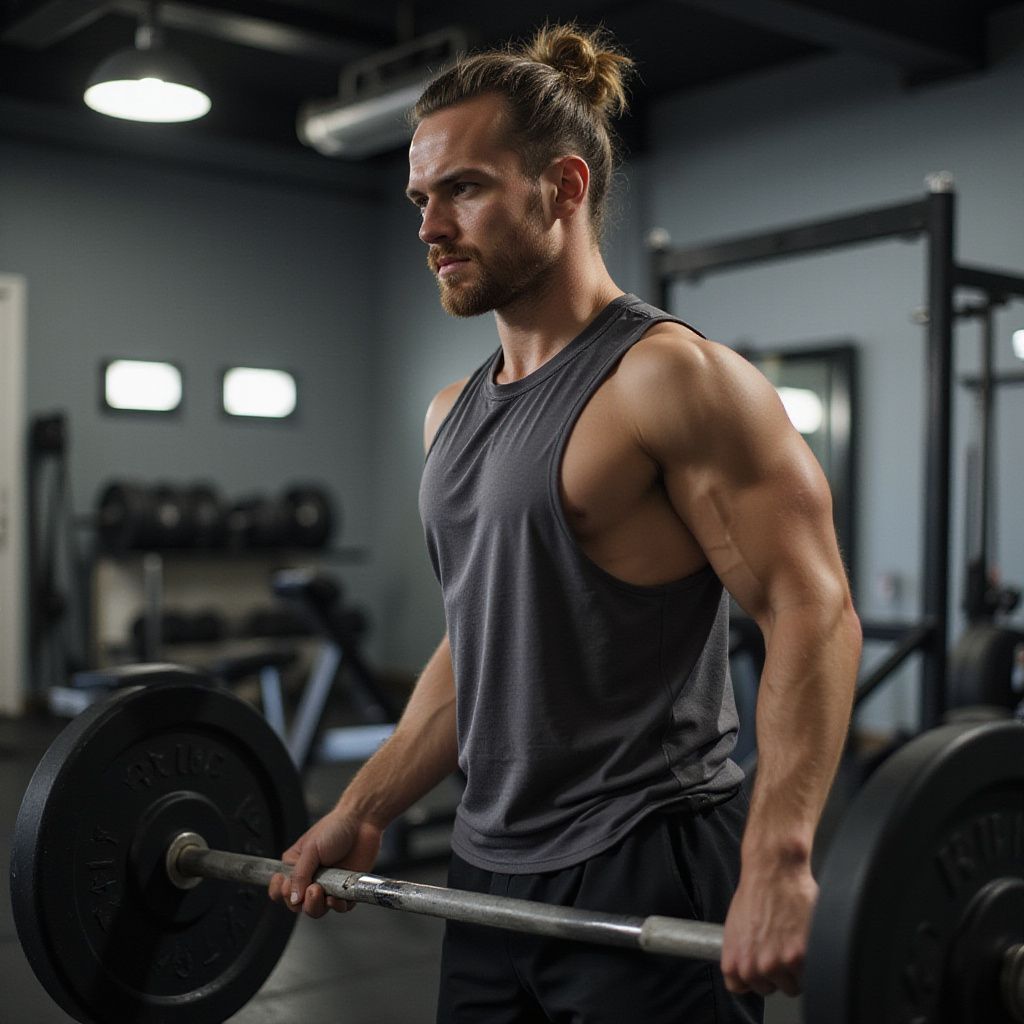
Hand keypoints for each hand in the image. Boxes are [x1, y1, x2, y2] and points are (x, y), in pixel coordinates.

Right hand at [267, 809, 382, 917]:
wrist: (362, 822)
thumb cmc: (335, 828)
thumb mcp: (311, 848)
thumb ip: (300, 874)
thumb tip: (293, 898)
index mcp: (296, 867)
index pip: (280, 891)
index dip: (282, 894)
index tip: (287, 887)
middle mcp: (310, 879)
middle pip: (298, 906)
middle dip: (302, 903)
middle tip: (312, 888)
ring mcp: (328, 886)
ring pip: (317, 910)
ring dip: (317, 906)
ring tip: (322, 891)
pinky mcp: (345, 890)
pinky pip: (340, 908)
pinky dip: (338, 906)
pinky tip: (337, 897)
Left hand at [719, 861, 816, 996]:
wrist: (773, 871)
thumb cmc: (754, 892)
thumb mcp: (734, 927)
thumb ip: (739, 953)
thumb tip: (746, 968)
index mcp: (734, 961)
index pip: (740, 988)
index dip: (752, 976)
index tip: (759, 966)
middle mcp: (754, 968)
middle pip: (770, 989)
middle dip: (776, 972)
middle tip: (779, 946)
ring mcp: (778, 964)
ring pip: (793, 985)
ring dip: (795, 969)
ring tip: (791, 941)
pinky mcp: (800, 957)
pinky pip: (810, 974)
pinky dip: (809, 959)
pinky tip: (802, 938)